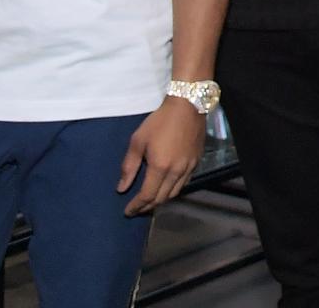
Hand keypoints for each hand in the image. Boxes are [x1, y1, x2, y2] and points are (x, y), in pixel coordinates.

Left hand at [118, 99, 205, 214]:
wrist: (188, 106)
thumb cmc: (159, 121)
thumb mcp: (138, 141)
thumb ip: (129, 166)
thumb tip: (121, 188)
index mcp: (160, 167)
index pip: (147, 195)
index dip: (136, 206)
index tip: (127, 212)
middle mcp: (176, 172)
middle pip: (162, 198)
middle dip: (147, 206)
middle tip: (137, 209)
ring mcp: (189, 167)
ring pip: (174, 193)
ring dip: (161, 200)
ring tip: (150, 201)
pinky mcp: (197, 162)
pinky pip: (184, 183)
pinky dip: (173, 190)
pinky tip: (166, 187)